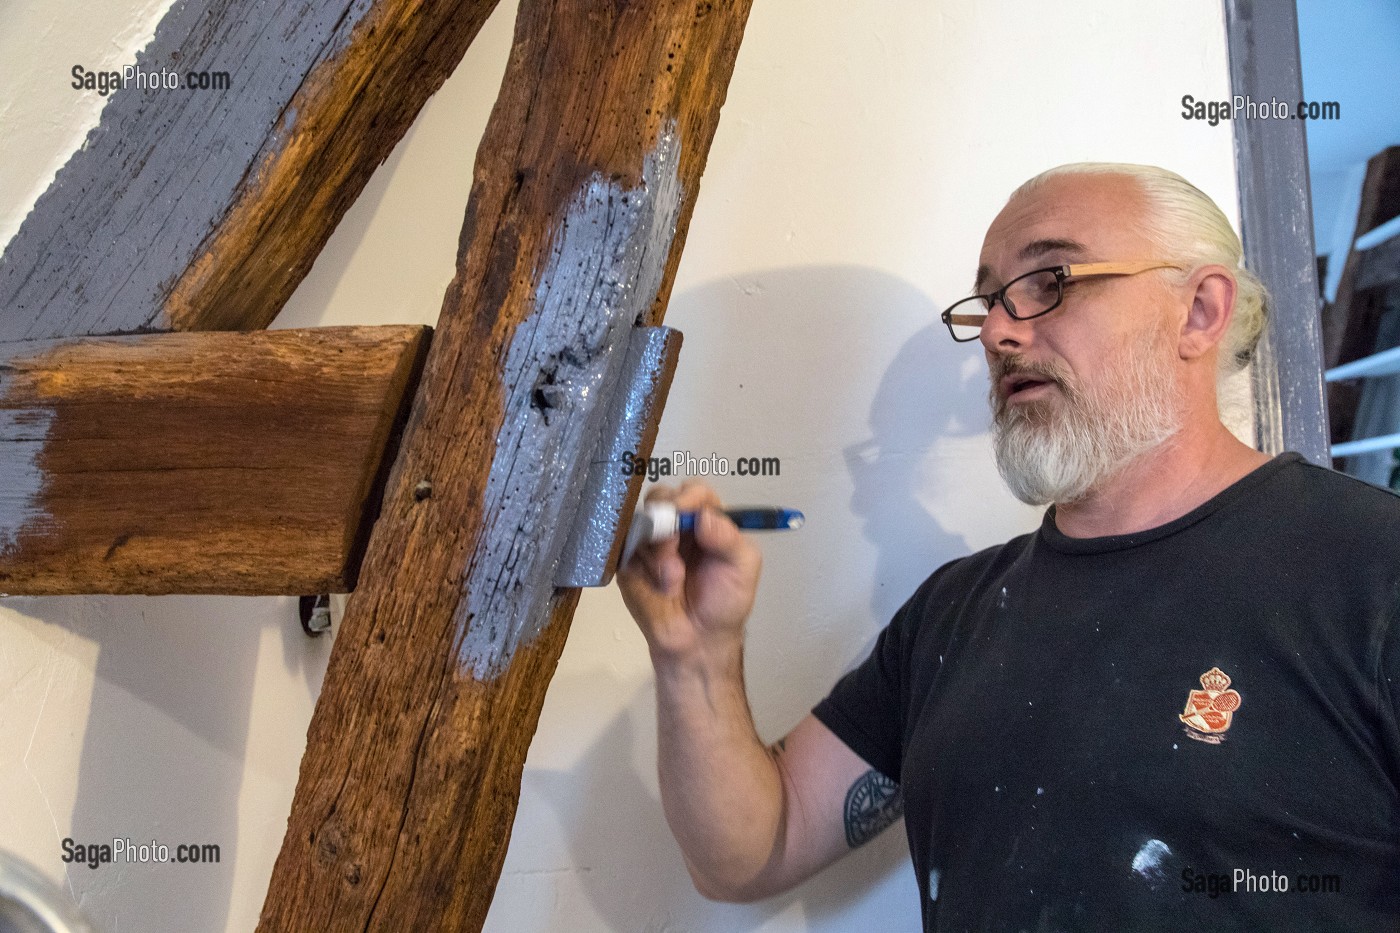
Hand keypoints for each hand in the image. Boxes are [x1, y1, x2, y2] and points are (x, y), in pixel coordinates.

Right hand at [616, 481, 762, 662]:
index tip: (684, 512)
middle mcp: (675, 526)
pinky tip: (657, 585)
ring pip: (640, 523)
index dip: (688, 497)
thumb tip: (703, 517)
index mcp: (705, 520)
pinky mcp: (627, 562)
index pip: (694, 492)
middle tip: (674, 547)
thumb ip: (729, 538)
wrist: (696, 642)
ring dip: (656, 550)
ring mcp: (649, 543)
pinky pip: (623, 548)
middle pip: (660, 498)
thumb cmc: (725, 602)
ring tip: (672, 581)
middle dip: (666, 520)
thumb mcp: (743, 568)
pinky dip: (641, 565)